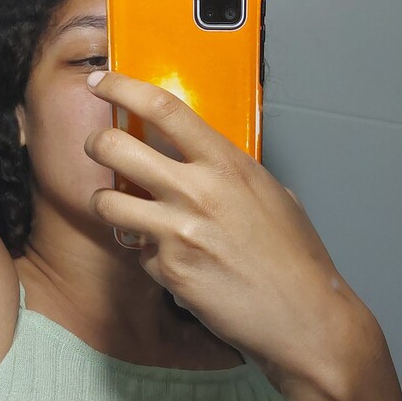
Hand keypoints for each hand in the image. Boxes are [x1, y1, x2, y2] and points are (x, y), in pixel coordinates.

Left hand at [83, 69, 371, 399]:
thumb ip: (232, 173)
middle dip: (96, 145)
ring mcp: (177, 233)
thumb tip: (208, 162)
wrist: (304, 318)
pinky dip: (149, 256)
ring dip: (107, 204)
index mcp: (227, 165)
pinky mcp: (168, 271)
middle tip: (98, 149)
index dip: (124, 88)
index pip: (164, 109)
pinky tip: (175, 262)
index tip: (104, 82)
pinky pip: (137, 252)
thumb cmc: (295, 260)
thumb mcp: (271, 195)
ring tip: (124, 210)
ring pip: (107, 203)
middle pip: (115, 149)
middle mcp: (197, 192)